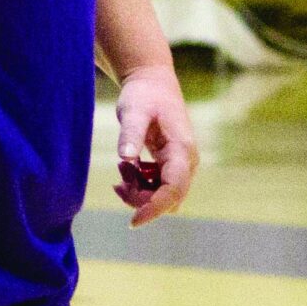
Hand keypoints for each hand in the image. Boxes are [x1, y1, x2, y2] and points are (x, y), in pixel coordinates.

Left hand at [112, 65, 196, 225]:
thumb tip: (126, 158)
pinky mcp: (172, 166)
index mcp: (182, 150)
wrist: (153, 83)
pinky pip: (158, 188)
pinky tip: (128, 168)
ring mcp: (181, 165)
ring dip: (140, 192)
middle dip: (141, 199)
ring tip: (124, 168)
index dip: (154, 208)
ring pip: (162, 196)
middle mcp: (187, 162)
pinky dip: (141, 185)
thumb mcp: (133, 110)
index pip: (173, 190)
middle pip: (168, 199)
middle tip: (119, 182)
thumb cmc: (144, 94)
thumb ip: (130, 133)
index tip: (132, 222)